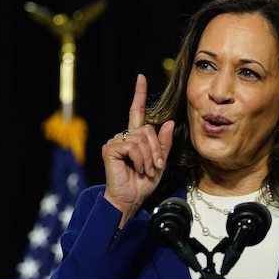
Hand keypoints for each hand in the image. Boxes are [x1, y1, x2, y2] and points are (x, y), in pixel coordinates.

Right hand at [102, 74, 174, 223]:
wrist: (130, 199)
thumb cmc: (142, 184)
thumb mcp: (159, 163)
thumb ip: (164, 144)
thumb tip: (169, 123)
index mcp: (135, 138)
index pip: (137, 112)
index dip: (139, 95)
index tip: (141, 78)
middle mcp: (123, 137)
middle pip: (147, 129)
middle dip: (156, 148)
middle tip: (155, 166)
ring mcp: (115, 142)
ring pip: (142, 138)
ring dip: (149, 157)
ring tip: (145, 171)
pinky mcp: (110, 149)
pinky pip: (132, 146)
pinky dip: (140, 159)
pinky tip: (136, 169)